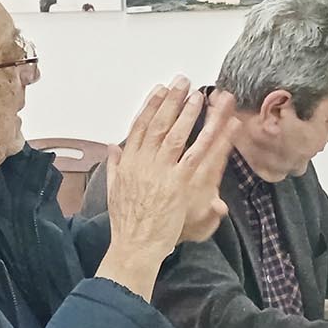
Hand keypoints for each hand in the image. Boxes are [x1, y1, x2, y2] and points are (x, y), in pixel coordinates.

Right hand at [106, 80, 234, 255]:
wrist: (134, 245)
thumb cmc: (126, 223)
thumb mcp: (113, 190)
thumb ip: (114, 166)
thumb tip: (111, 148)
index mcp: (128, 162)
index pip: (139, 126)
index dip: (150, 105)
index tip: (159, 90)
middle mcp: (142, 162)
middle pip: (158, 124)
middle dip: (171, 100)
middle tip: (182, 82)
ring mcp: (161, 171)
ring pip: (176, 134)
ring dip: (188, 112)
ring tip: (199, 94)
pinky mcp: (179, 183)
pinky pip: (196, 155)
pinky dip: (207, 137)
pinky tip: (217, 124)